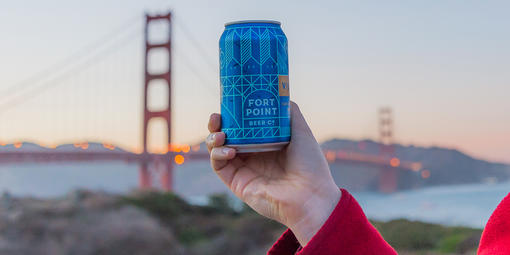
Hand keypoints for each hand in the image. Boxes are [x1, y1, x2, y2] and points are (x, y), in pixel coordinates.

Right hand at [206, 102, 340, 245]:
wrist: (310, 195)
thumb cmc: (311, 166)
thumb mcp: (302, 132)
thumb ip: (290, 113)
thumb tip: (280, 95)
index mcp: (265, 143)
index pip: (242, 125)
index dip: (233, 114)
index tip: (229, 102)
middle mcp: (252, 155)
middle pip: (226, 135)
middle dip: (217, 124)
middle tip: (216, 116)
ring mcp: (243, 169)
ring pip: (217, 150)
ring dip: (213, 139)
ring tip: (220, 134)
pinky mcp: (237, 183)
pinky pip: (219, 166)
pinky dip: (218, 155)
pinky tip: (229, 150)